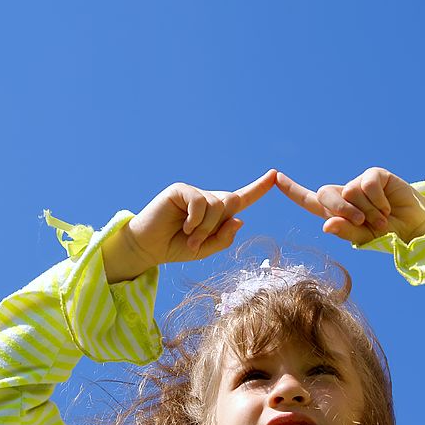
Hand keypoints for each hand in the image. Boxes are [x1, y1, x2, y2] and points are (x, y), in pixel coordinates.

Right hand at [102, 169, 275, 282]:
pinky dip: (196, 219)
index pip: (242, 198)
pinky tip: (185, 227)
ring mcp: (194, 192)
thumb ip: (224, 238)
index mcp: (217, 212)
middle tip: (198, 243)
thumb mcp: (205, 249)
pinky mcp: (180, 190)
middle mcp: (207, 198)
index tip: (275, 175)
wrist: (148, 248)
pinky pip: (200, 202)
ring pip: (217, 205)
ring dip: (206, 227)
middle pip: (231, 203)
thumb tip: (240, 219)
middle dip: (219, 226)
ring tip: (189, 237)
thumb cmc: (176, 247)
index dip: (259, 188)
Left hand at [276, 167, 424, 244]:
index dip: (293, 190)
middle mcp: (344, 194)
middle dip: (341, 209)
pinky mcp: (375, 175)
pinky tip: (387, 207)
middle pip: (326, 193)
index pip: (309, 200)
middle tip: (363, 222)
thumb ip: (347, 232)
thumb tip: (327, 224)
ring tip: (382, 219)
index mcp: (336, 211)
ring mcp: (359, 183)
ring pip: (349, 191)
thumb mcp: (365, 239)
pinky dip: (377, 200)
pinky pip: (367, 184)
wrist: (414, 227)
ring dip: (368, 210)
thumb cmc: (387, 235)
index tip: (275, 177)